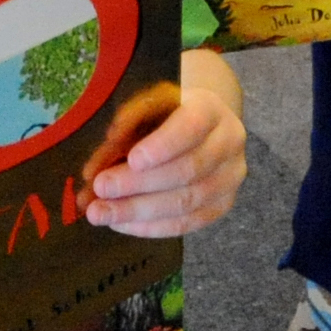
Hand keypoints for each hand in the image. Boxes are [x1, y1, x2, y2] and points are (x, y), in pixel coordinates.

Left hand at [82, 52, 246, 235]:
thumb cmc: (167, 114)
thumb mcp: (148, 103)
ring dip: (138, 211)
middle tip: (101, 188)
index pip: (192, 127)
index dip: (163, 145)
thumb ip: (129, 121)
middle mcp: (228, 144)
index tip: (132, 159)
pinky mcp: (221, 206)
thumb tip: (107, 150)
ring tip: (101, 213)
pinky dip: (150, 227)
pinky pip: (186, 224)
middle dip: (138, 183)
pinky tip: (121, 224)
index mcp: (211, 110)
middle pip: (187, 170)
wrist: (202, 128)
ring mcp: (229, 179)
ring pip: (186, 203)